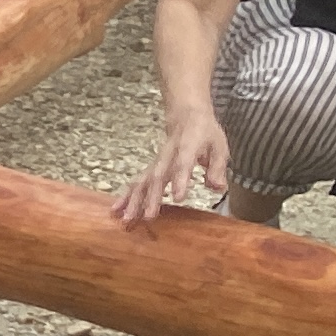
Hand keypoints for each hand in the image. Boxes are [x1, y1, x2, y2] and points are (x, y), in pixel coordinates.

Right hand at [114, 104, 230, 226]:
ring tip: (126, 218)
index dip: (179, 181)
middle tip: (147, 217)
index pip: (182, 165)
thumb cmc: (204, 133)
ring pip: (142, 181)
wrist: (186, 117)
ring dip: (133, 200)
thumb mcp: (219, 147)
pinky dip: (125, 196)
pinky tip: (116, 209)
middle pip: (156, 177)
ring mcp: (156, 162)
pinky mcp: (150, 168)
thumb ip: (217, 168)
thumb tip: (217, 188)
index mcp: (187, 149)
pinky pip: (136, 183)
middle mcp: (167, 157)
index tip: (178, 198)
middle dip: (150, 198)